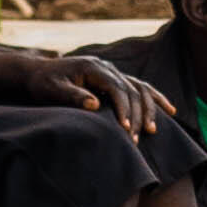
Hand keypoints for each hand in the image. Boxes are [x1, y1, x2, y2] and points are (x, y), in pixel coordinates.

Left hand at [41, 50, 175, 138]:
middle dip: (137, 114)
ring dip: (149, 109)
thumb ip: (73, 96)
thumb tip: (95, 105)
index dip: (124, 108)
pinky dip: (155, 99)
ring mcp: (112, 72)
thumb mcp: (52, 90)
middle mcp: (107, 67)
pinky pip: (140, 88)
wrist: (37, 73)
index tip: (125, 128)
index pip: (117, 88)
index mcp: (94, 67)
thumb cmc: (43, 83)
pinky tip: (169, 110)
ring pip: (140, 88)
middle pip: (132, 90)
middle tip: (136, 139)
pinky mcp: (114, 80)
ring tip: (153, 129)